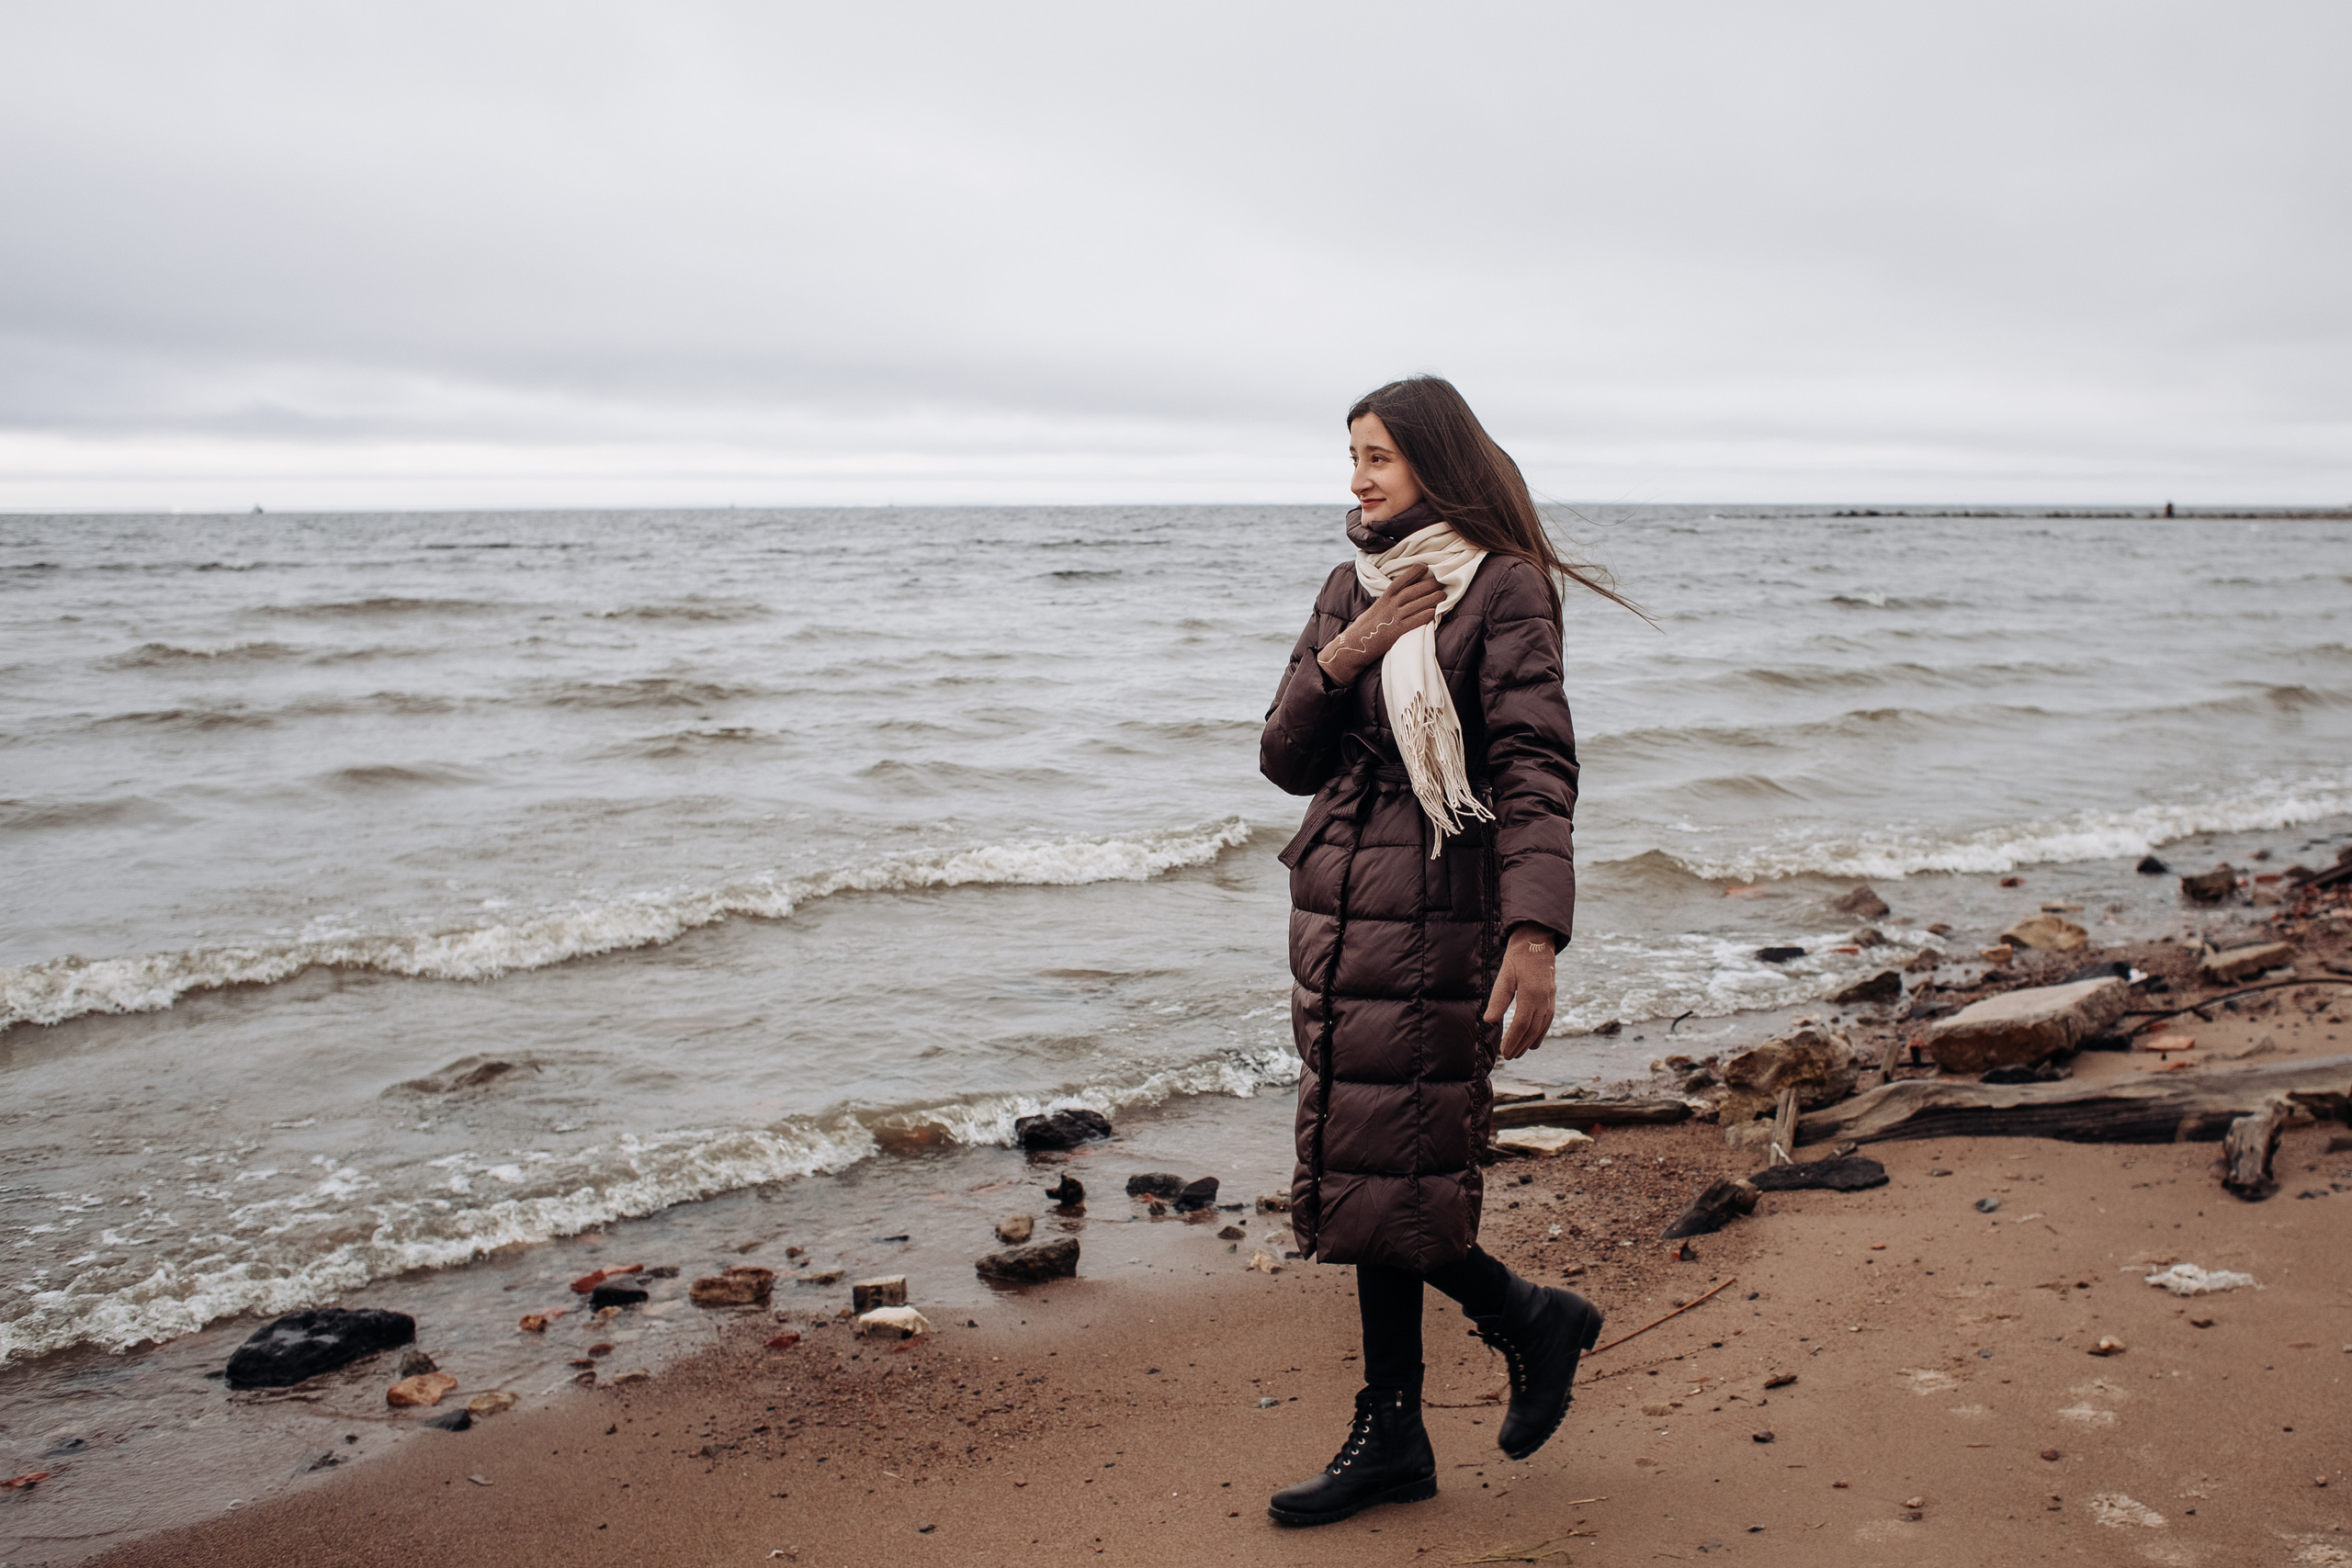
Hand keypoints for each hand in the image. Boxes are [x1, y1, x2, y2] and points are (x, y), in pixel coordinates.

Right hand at [1317, 564, 1444, 683]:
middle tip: (1441, 581)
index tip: (1424, 566)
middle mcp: (1390, 605)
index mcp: (1384, 597)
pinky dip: (1426, 615)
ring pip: (1417, 604)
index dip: (1413, 572)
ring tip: (1443, 595)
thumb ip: (1388, 600)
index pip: (1401, 580)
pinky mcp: (1397, 632)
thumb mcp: (1376, 608)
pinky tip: (1435, 612)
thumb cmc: (1366, 626)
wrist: (1355, 644)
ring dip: (1432, 598)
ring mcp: (1394, 618)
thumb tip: (1402, 594)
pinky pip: (1415, 621)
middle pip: (1413, 591)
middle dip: (1429, 585)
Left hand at [1484, 923, 1556, 1059]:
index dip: (1513, 1039)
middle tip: (1508, 1056)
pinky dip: (1540, 1034)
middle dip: (1520, 1045)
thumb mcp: (1505, 976)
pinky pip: (1547, 1021)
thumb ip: (1498, 999)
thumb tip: (1489, 1021)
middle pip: (1532, 1029)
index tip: (1504, 1051)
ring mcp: (1550, 1001)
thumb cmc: (1517, 960)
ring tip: (1518, 1053)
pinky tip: (1533, 1043)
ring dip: (1529, 1042)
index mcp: (1531, 994)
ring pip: (1540, 1028)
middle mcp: (1543, 1000)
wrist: (1536, 945)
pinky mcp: (1551, 1000)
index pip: (1522, 1024)